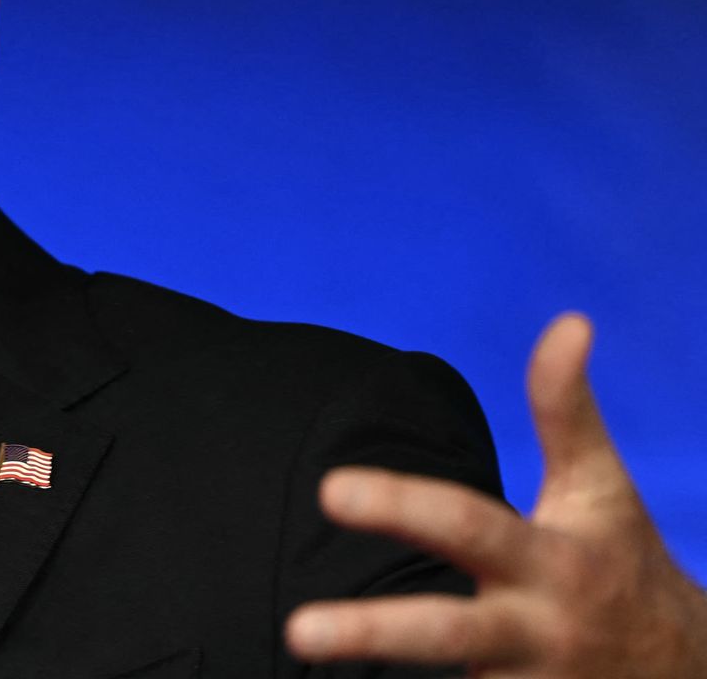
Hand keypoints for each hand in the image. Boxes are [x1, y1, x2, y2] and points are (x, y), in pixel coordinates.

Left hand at [286, 313, 706, 676]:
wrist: (685, 675)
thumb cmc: (623, 564)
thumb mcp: (603, 490)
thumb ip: (568, 411)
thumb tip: (570, 320)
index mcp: (550, 565)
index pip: (467, 526)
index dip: (401, 505)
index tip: (329, 489)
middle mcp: (531, 635)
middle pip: (444, 636)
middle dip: (371, 633)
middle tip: (296, 631)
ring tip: (297, 655)